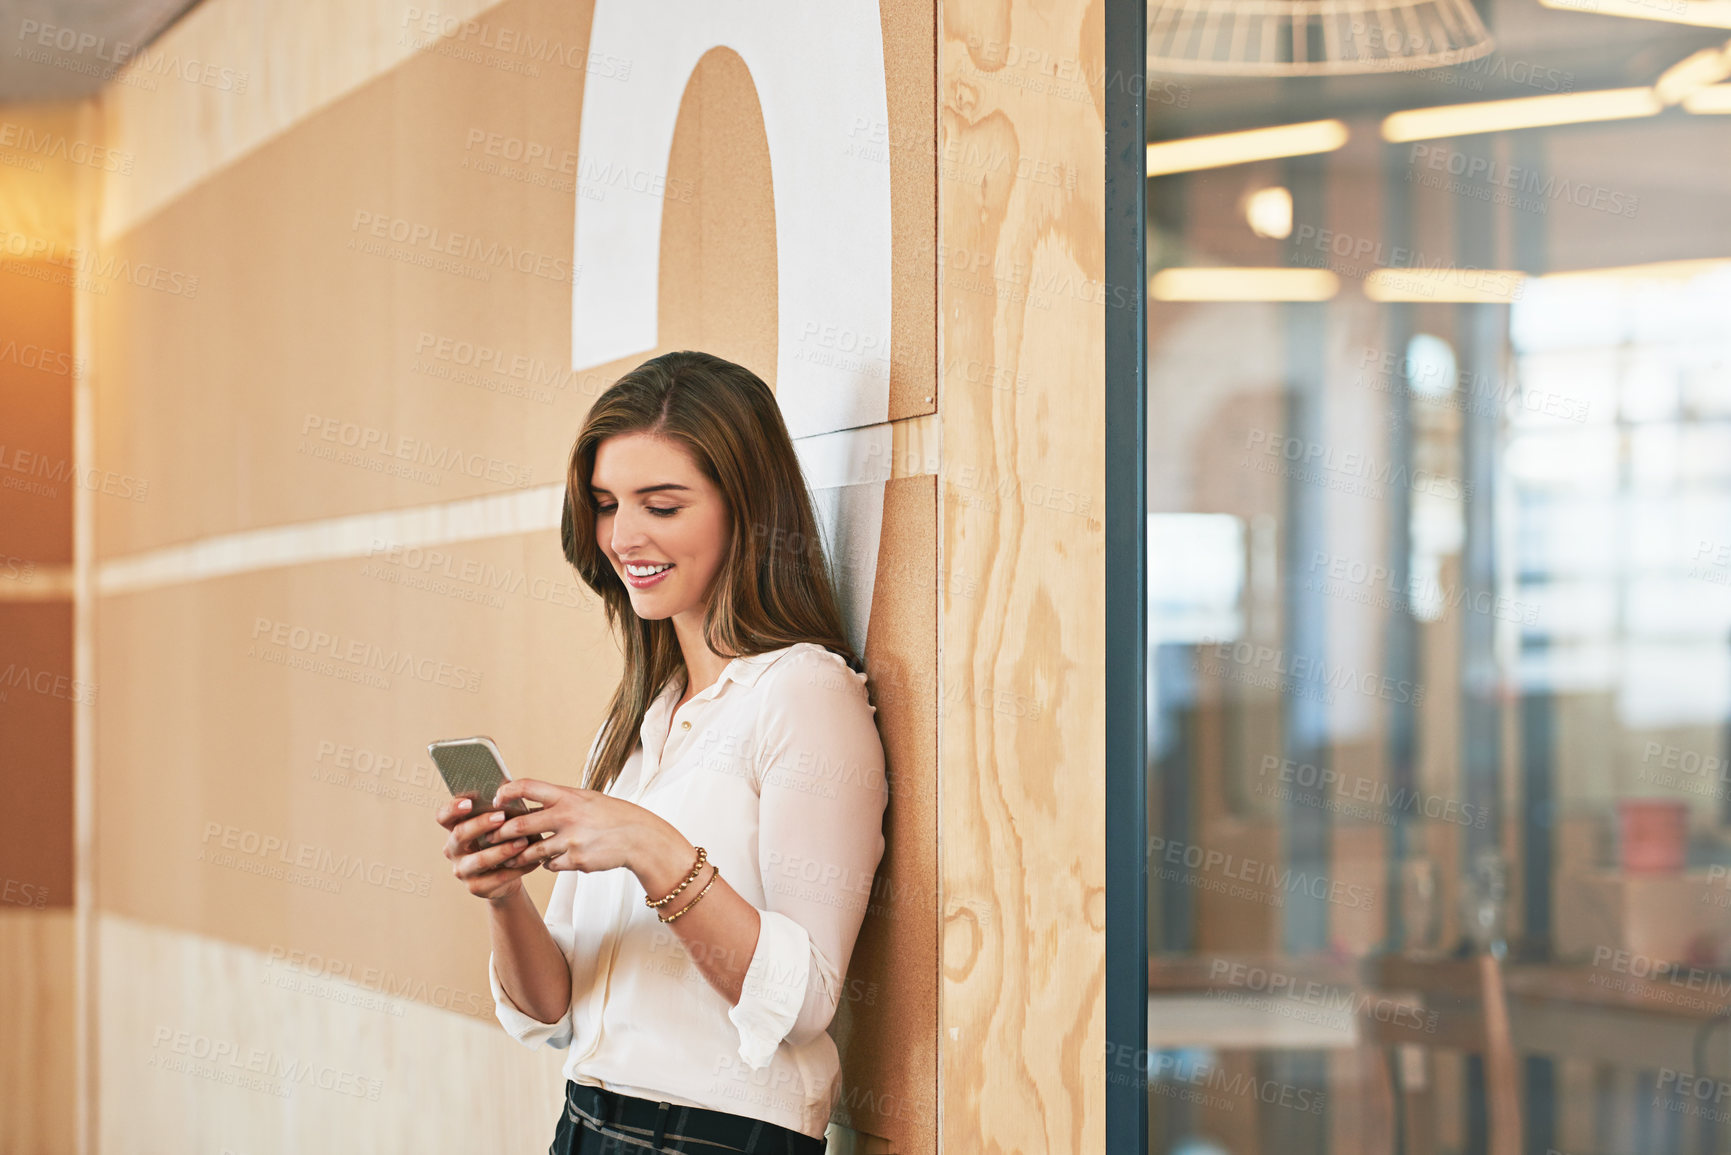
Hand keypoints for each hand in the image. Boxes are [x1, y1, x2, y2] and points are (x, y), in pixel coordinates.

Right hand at [435, 794, 541, 901]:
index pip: (443, 817)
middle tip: (501, 817)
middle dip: (481, 824)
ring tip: (522, 842)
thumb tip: (511, 791)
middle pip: (460, 834)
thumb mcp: (497, 827)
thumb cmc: (501, 842)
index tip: (468, 802)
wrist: (506, 876)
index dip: (452, 809)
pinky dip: (517, 868)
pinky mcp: (476, 887)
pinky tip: (532, 860)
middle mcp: (453, 849)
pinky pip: (497, 877)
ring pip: (479, 859)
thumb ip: (497, 812)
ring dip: (502, 850)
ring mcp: (462, 870)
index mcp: (455, 829)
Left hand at [489, 778, 666, 874]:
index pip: (527, 787)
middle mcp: (567, 816)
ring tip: (510, 857)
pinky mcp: (576, 861)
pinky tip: (550, 860)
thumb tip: (527, 799)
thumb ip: (559, 800)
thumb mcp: (586, 798)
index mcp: (567, 796)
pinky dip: (547, 863)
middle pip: (519, 825)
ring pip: (531, 851)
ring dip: (517, 856)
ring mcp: (571, 841)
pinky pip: (549, 865)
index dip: (506, 792)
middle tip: (491, 837)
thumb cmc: (610, 815)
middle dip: (501, 833)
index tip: (497, 800)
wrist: (638, 837)